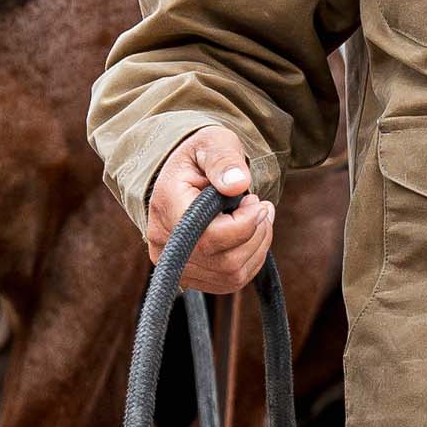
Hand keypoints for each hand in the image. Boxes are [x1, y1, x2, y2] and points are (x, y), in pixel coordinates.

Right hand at [146, 125, 275, 293]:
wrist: (182, 177)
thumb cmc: (200, 157)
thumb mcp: (213, 144)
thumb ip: (224, 160)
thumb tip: (237, 184)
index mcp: (166, 206)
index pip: (211, 236)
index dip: (245, 224)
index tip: (256, 201)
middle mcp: (164, 243)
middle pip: (225, 261)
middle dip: (257, 235)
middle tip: (262, 208)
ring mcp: (175, 265)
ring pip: (231, 275)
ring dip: (258, 248)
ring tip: (259, 219)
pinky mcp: (189, 277)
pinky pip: (229, 282)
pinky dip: (250, 261)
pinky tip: (251, 236)